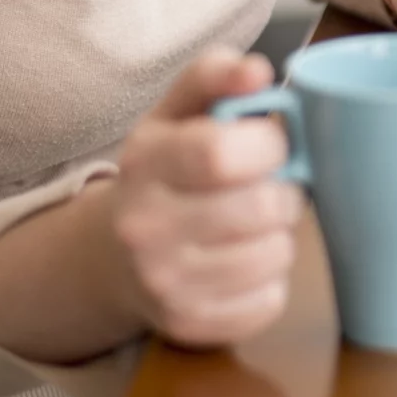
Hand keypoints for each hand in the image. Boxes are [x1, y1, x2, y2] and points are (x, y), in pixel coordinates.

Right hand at [109, 50, 304, 347]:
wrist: (114, 255)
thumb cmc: (167, 171)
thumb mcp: (179, 112)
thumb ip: (217, 76)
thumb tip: (258, 70)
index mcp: (145, 163)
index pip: (224, 153)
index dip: (268, 146)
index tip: (268, 146)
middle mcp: (144, 228)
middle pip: (263, 207)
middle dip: (282, 192)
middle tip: (264, 189)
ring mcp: (165, 284)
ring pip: (276, 254)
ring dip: (278, 236)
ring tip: (252, 226)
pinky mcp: (190, 326)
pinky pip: (271, 300)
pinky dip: (270, 281)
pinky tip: (242, 263)